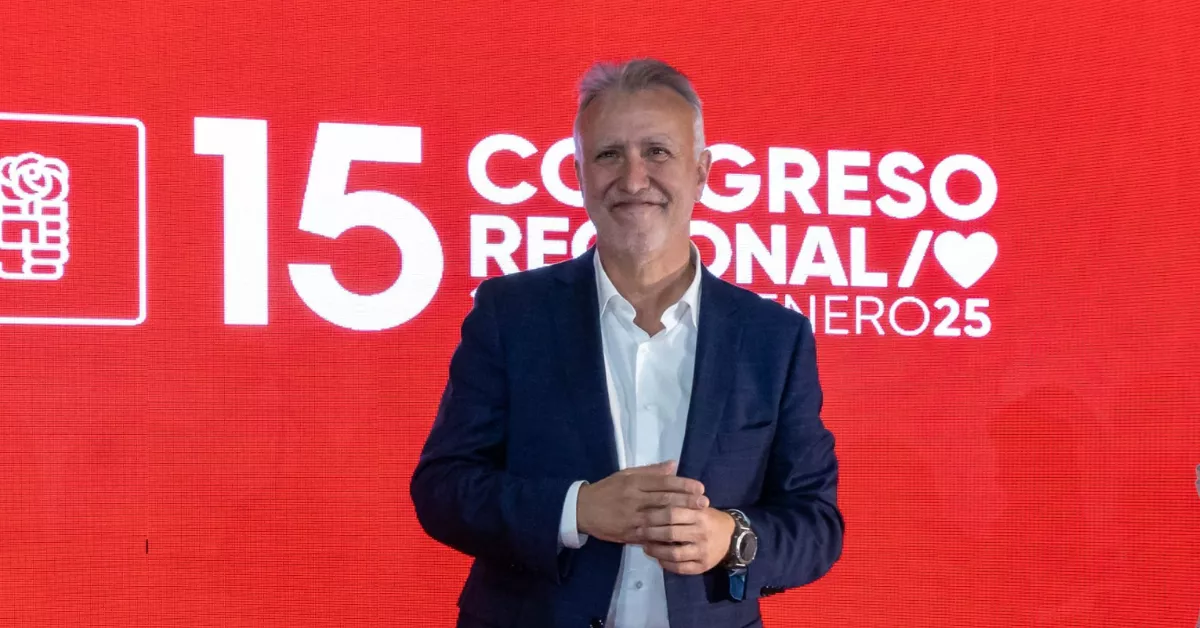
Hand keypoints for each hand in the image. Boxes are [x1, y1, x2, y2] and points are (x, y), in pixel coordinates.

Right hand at [577, 460, 707, 544]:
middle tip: (704, 502)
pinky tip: (680, 534)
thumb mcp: (625, 474)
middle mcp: (633, 499)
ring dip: (680, 518)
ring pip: (660, 518)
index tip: (700, 487)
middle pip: (664, 499)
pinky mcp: (629, 533)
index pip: (663, 482)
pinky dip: (665, 534)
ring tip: (697, 517)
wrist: (582, 510)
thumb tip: (673, 465)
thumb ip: (650, 471)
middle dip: (687, 501)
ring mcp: (631, 517)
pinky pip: (650, 535)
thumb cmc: (607, 489)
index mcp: (633, 482)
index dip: (683, 484)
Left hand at [640, 507, 735, 574]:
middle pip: (670, 533)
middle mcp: (702, 533)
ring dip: (656, 551)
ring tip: (646, 547)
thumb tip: (653, 498)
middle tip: (638, 532)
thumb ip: (679, 502)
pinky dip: (667, 564)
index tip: (641, 517)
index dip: (654, 516)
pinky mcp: (703, 566)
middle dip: (651, 533)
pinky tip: (659, 559)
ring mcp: (703, 551)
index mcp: (700, 515)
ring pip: (674, 553)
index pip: (672, 513)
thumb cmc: (708, 518)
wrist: (731, 536)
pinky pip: (681, 568)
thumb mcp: (698, 506)